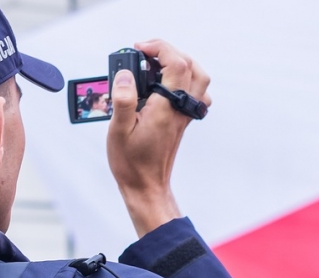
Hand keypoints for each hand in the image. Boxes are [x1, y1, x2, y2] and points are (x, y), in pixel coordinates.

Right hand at [107, 39, 211, 237]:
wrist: (146, 187)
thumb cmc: (132, 163)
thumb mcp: (118, 130)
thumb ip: (122, 99)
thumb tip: (125, 75)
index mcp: (165, 108)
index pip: (175, 64)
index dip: (159, 48)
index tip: (140, 48)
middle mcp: (179, 110)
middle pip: (191, 66)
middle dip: (169, 52)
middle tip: (145, 53)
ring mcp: (184, 116)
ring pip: (199, 80)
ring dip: (183, 64)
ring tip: (159, 63)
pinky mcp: (183, 122)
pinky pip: (197, 95)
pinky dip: (188, 82)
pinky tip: (168, 85)